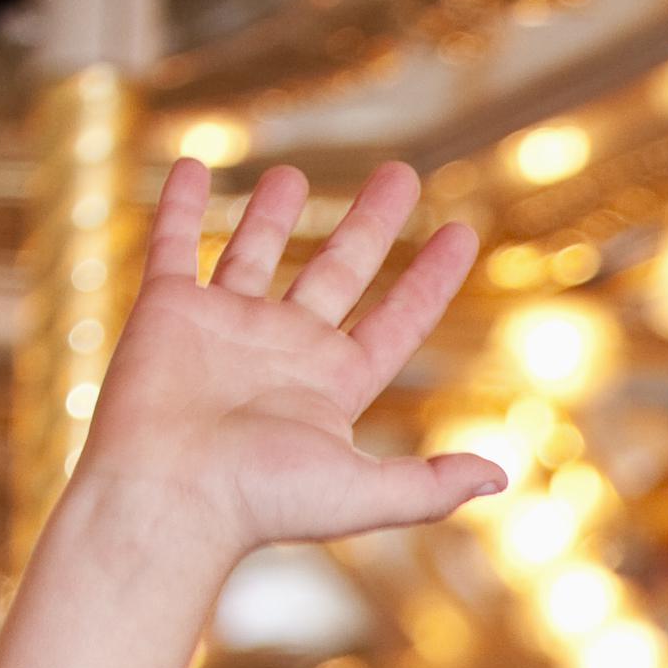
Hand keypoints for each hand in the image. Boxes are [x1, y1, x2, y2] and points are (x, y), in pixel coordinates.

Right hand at [77, 159, 503, 562]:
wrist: (167, 496)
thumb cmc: (261, 501)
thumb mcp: (363, 494)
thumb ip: (430, 484)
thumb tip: (501, 475)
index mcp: (334, 385)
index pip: (397, 321)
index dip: (430, 279)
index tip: (462, 233)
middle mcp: (285, 349)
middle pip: (340, 270)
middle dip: (371, 222)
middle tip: (400, 173)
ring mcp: (225, 327)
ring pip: (255, 252)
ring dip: (274, 214)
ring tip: (292, 174)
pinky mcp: (167, 310)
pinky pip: (173, 244)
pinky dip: (178, 206)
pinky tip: (188, 166)